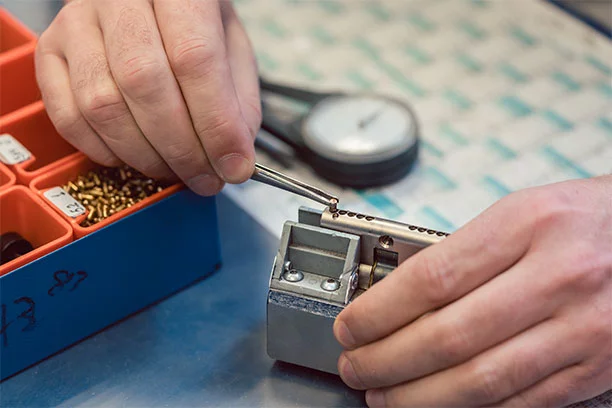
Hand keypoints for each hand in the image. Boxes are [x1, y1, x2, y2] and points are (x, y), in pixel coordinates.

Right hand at [35, 0, 260, 194]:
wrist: (145, 0)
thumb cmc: (191, 24)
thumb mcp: (230, 46)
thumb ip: (237, 98)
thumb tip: (233, 157)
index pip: (194, 58)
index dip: (216, 123)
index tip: (233, 165)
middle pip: (144, 83)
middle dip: (181, 148)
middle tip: (205, 177)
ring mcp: (76, 23)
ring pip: (102, 104)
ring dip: (144, 155)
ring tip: (174, 170)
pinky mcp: (49, 51)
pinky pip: (67, 116)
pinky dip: (103, 150)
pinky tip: (131, 157)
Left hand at [334, 176, 611, 406]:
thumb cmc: (587, 219)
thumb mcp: (524, 212)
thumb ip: (466, 252)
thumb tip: (402, 296)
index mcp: (528, 224)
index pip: (431, 279)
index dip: (379, 312)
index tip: (351, 326)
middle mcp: (557, 276)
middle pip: (447, 335)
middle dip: (386, 360)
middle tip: (355, 366)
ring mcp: (582, 327)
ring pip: (480, 379)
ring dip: (419, 396)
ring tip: (384, 396)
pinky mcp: (595, 366)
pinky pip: (521, 401)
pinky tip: (439, 407)